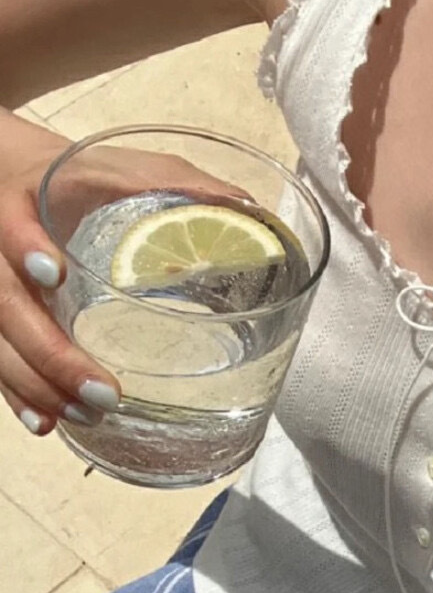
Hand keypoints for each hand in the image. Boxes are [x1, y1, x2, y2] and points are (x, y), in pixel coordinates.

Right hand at [0, 111, 245, 434]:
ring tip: (84, 415)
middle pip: (5, 304)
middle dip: (49, 353)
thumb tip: (248, 209)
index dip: (24, 246)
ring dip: (37, 385)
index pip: (10, 223)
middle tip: (104, 391)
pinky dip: (19, 395)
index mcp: (23, 202)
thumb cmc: (82, 181)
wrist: (14, 179)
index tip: (54, 274)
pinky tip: (44, 423)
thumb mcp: (127, 169)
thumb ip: (178, 184)